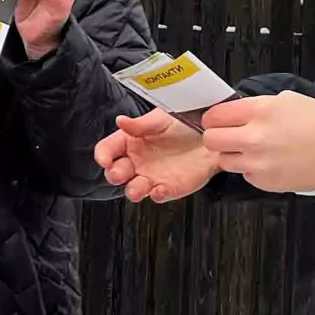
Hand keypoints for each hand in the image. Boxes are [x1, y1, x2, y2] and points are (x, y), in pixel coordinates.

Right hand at [96, 109, 216, 202]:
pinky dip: (157, 195)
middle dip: (114, 175)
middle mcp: (137, 161)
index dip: (103, 155)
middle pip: (115, 173)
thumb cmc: (186, 123)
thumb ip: (141, 123)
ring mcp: (151, 177)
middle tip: (119, 172)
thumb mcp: (162, 117)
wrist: (211, 136)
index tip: (104, 159)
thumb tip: (120, 121)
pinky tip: (159, 189)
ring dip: (133, 190)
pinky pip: (157, 196)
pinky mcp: (168, 188)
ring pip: (133, 189)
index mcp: (130, 141)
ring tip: (138, 187)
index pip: (107, 149)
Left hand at [201, 92, 314, 194]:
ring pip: (224, 160)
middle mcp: (253, 137)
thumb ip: (257, 105)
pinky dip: (252, 170)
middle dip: (217, 137)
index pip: (214, 115)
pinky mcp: (264, 182)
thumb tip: (238, 111)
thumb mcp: (287, 100)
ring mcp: (257, 163)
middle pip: (211, 140)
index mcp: (258, 111)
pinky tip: (270, 162)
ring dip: (233, 155)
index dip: (214, 118)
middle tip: (228, 137)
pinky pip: (245, 175)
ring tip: (253, 151)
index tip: (218, 120)